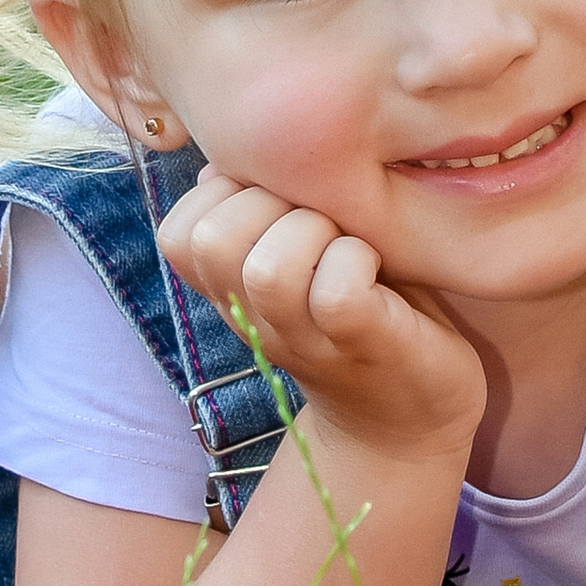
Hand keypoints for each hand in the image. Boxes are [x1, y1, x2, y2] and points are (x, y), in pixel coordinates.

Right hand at [156, 167, 482, 462]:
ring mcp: (303, 336)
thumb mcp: (300, 252)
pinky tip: (377, 271)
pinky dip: (358, 261)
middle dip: (270, 205)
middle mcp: (253, 317)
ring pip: (269, 266)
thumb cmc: (358, 314)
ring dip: (315, 235)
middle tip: (320, 222)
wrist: (406, 420)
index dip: (226, 197)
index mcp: (231, 291)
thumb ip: (258, 209)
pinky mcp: (359, 342)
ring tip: (347, 245)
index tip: (278, 206)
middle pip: (213, 239)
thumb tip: (216, 165)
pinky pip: (336, 290)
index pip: (179, 232)